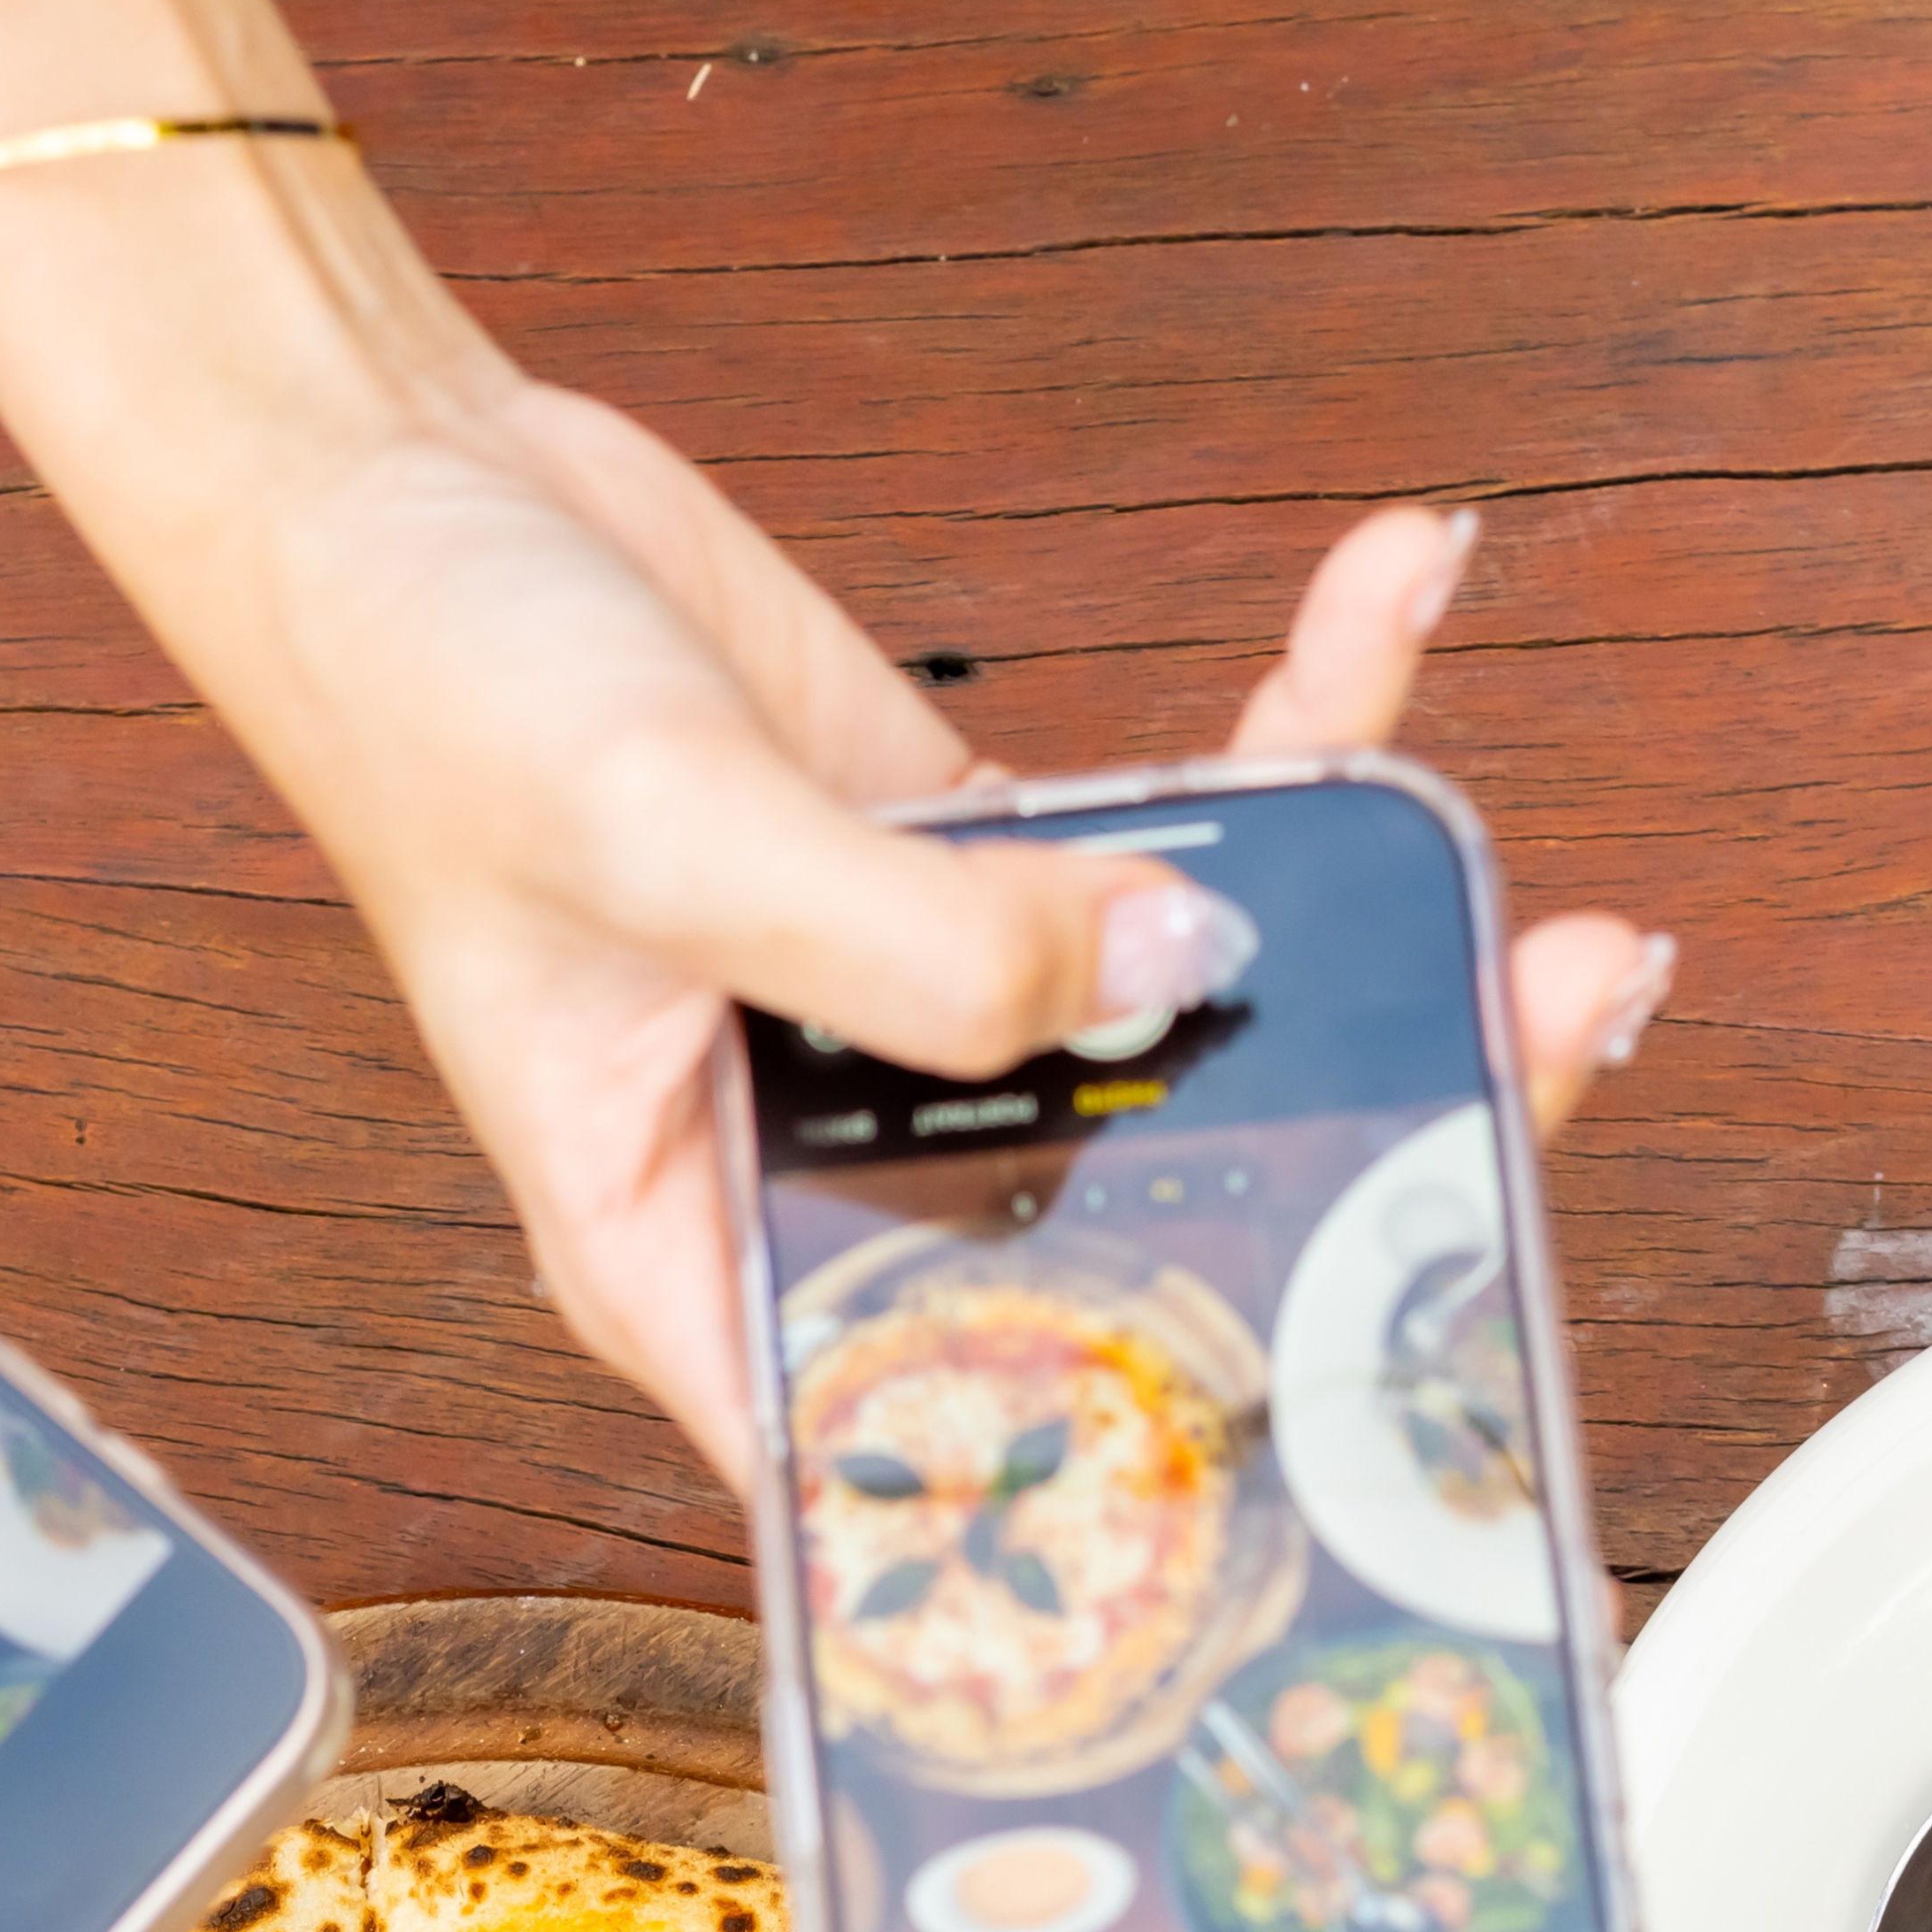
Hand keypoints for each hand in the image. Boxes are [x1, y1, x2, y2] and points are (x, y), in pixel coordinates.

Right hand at [219, 445, 1666, 1480]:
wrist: (391, 477)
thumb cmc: (427, 697)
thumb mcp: (665, 838)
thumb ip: (919, 936)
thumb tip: (1177, 962)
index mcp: (705, 1263)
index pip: (951, 1432)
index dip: (1150, 1453)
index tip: (1358, 1402)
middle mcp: (843, 1166)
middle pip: (1139, 1223)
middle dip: (1360, 1149)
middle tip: (1539, 1049)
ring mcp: (927, 1018)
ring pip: (1191, 1029)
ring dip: (1365, 934)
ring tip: (1523, 872)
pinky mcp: (975, 868)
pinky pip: (1168, 833)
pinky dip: (1287, 725)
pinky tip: (1386, 602)